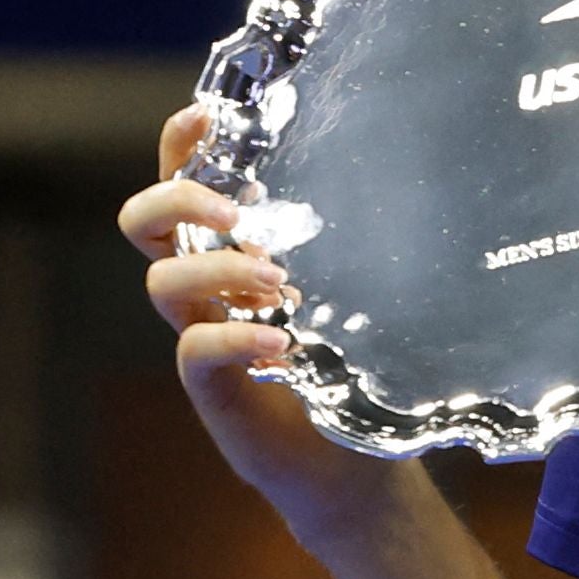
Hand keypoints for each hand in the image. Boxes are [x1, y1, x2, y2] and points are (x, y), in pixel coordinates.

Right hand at [116, 105, 404, 539]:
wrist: (356, 462)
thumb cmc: (363, 364)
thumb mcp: (369, 290)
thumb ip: (371, 242)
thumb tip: (435, 172)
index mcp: (235, 249)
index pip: (184, 183)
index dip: (181, 146)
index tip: (209, 116)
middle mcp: (208, 287)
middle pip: (143, 223)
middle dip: (176, 201)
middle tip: (235, 210)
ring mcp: (204, 335)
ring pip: (164, 282)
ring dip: (218, 268)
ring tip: (280, 282)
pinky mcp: (213, 388)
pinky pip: (194, 350)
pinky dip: (232, 338)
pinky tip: (278, 343)